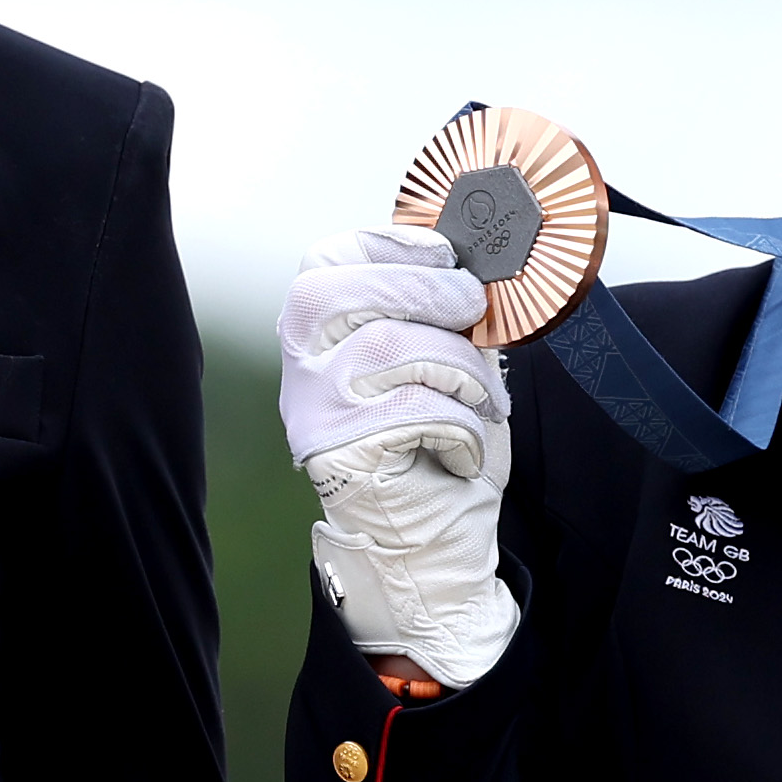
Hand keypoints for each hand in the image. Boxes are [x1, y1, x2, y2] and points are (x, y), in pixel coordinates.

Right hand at [280, 223, 517, 683]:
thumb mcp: (439, 356)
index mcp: (316, 329)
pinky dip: (459, 425)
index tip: (448, 257)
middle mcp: (300, 362)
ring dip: (461, 370)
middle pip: (348, 293)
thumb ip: (439, 310)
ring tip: (482, 400)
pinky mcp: (338, 451)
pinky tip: (460, 448)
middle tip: (476, 310)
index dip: (394, 248)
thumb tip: (475, 265)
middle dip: (430, 292)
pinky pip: (414, 410)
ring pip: (392, 349)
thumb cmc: (436, 440)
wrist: (432, 534)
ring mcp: (313, 406)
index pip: (330, 261)